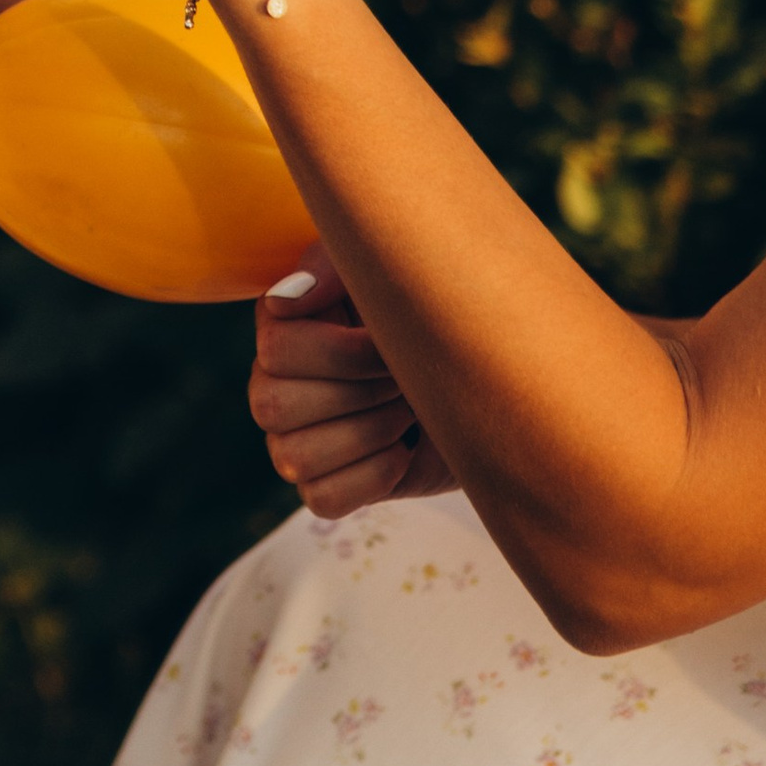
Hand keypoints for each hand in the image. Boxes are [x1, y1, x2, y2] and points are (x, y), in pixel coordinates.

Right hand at [251, 246, 454, 519]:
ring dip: (371, 433)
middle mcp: (273, 384)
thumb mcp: (393, 271)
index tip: (389, 340)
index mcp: (282, 327)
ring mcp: (293, 441)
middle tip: (403, 378)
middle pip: (275, 407)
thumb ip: (331, 266)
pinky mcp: (324, 489)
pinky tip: (402, 451)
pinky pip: (322, 499)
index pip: (276, 350)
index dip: (343, 353)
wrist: (492, 382)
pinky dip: (372, 476)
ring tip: (405, 410)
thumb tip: (284, 299)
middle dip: (361, 394)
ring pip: (295, 458)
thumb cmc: (437, 315)